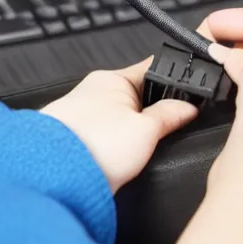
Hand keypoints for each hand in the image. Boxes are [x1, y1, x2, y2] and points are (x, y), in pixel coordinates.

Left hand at [41, 58, 197, 192]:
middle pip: (138, 94)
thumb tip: (187, 107)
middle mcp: (95, 91)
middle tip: (169, 127)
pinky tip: (120, 154)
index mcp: (113, 79)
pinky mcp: (79, 134)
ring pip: (122, 115)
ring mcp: (85, 112)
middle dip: (154, 110)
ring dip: (134, 128)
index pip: (151, 68)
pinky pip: (107, 132)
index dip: (174, 76)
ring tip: (139, 147)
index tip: (190, 86)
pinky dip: (117, 141)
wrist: (52, 175)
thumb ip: (168, 116)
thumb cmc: (89, 145)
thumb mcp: (144, 131)